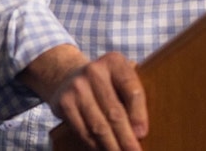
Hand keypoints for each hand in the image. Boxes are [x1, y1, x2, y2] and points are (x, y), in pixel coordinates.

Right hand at [23, 46, 148, 150]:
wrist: (66, 75)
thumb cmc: (105, 82)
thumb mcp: (119, 77)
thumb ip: (131, 95)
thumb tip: (140, 131)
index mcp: (115, 62)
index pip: (131, 90)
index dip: (138, 114)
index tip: (142, 134)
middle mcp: (94, 71)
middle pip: (114, 112)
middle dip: (126, 138)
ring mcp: (77, 87)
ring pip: (98, 125)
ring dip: (112, 146)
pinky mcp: (63, 103)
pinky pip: (83, 131)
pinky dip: (95, 145)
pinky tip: (104, 150)